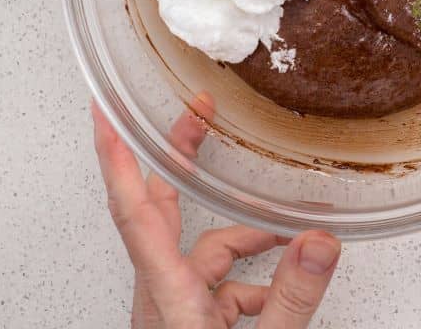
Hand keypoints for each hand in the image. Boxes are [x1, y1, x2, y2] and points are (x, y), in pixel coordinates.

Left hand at [92, 97, 340, 327]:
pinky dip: (250, 280)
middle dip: (178, 160)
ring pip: (202, 253)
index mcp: (169, 297)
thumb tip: (317, 242)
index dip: (116, 157)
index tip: (103, 114)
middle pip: (159, 212)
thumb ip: (290, 301)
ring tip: (291, 239)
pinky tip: (280, 290)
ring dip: (245, 240)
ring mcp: (173, 312)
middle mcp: (162, 298)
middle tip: (196, 115)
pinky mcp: (187, 326)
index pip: (133, 211)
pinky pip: (216, 286)